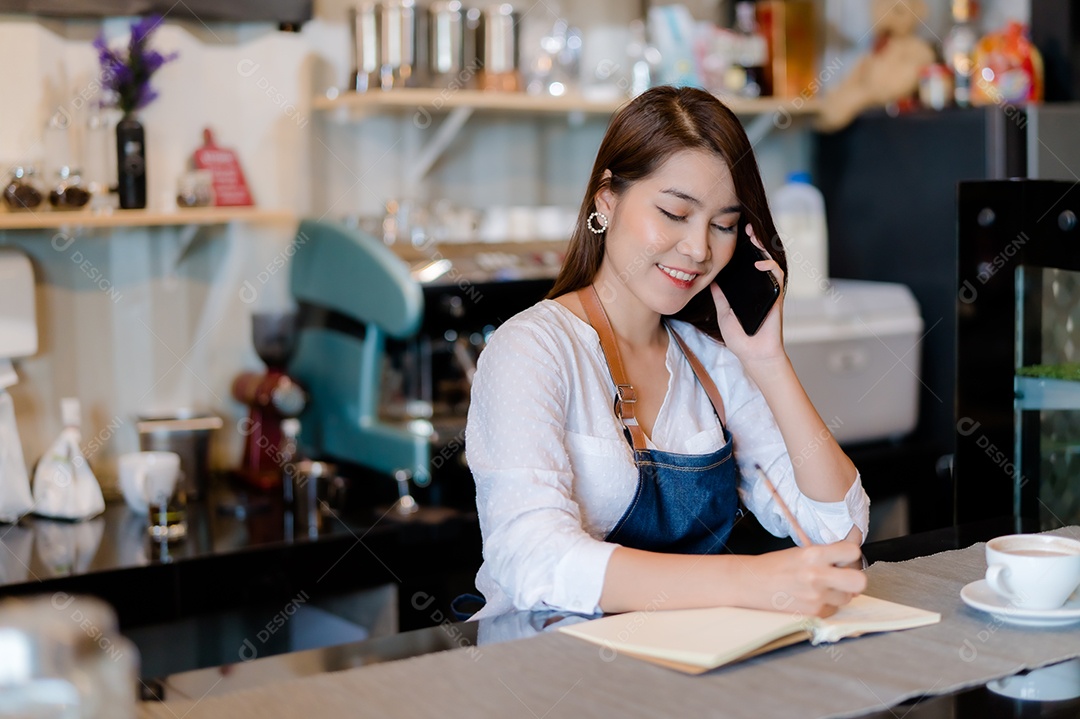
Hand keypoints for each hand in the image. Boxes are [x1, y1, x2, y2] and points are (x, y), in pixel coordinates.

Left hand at [709, 224, 785, 363]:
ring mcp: (769, 290)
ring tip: (753, 236)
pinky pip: (777, 277)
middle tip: (745, 227)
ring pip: (770, 262)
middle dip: (754, 241)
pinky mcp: (776, 297)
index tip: (733, 234)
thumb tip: (709, 278)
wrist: (753, 354)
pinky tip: (759, 262)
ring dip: (763, 248)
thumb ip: (719, 295)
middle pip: (759, 258)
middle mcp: (760, 286)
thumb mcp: (723, 311)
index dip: (742, 249)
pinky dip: (770, 267)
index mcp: (748, 288)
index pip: (746, 264)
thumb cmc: (740, 336)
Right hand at [735, 542, 867, 617]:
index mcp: (813, 554)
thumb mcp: (800, 552)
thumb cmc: (773, 567)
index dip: (849, 554)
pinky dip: (826, 605)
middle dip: (855, 579)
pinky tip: (811, 598)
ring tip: (821, 588)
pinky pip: (832, 610)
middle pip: (859, 581)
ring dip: (838, 593)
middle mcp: (817, 575)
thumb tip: (847, 566)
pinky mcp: (812, 612)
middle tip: (844, 577)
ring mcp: (815, 597)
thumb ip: (825, 557)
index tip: (844, 557)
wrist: (750, 583)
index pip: (852, 551)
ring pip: (847, 598)